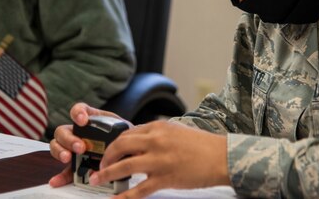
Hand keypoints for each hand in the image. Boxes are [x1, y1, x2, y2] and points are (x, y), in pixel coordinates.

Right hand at [48, 102, 130, 186]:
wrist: (129, 150)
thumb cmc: (124, 136)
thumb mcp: (122, 129)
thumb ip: (118, 132)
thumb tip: (119, 141)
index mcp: (90, 119)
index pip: (78, 110)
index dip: (77, 113)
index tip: (83, 121)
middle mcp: (78, 132)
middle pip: (63, 131)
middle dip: (69, 139)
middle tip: (80, 147)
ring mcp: (73, 148)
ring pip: (57, 146)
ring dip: (60, 152)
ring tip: (68, 158)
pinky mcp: (75, 164)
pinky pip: (64, 170)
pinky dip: (59, 175)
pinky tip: (56, 180)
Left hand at [88, 121, 229, 197]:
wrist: (221, 157)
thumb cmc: (202, 145)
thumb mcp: (177, 132)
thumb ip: (158, 136)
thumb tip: (139, 145)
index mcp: (159, 127)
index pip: (128, 133)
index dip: (114, 144)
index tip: (108, 152)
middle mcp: (156, 140)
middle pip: (120, 146)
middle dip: (106, 157)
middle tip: (100, 166)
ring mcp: (159, 160)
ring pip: (124, 166)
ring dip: (107, 174)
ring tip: (98, 180)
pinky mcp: (165, 178)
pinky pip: (139, 189)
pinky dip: (124, 196)